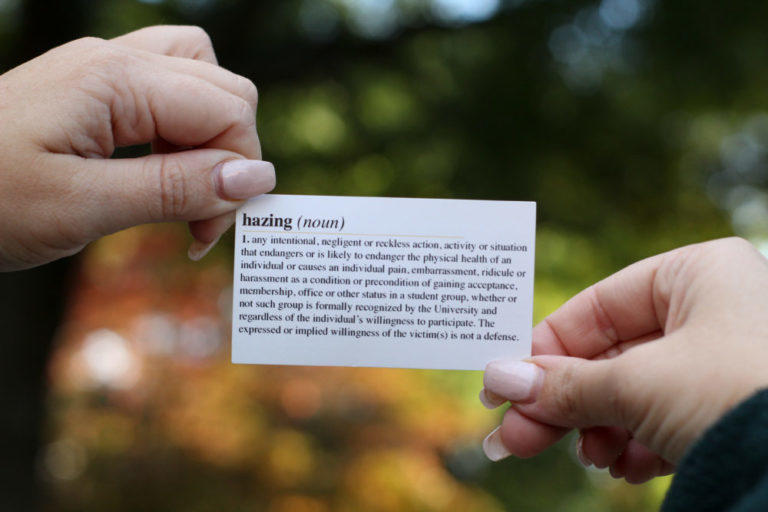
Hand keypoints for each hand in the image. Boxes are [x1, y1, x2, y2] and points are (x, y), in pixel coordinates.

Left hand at [0, 25, 274, 270]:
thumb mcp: (84, 206)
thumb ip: (175, 187)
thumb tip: (257, 178)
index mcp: (117, 78)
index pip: (228, 109)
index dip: (237, 173)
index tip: (206, 233)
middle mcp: (118, 59)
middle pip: (225, 89)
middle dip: (230, 157)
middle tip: (199, 221)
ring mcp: (105, 68)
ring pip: (202, 79)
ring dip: (211, 138)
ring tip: (186, 190)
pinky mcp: (96, 88)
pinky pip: (169, 91)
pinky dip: (183, 133)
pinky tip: (161, 171)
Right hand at [479, 237, 767, 483]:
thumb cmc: (735, 395)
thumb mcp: (635, 385)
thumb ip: (563, 383)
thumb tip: (498, 379)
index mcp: (697, 273)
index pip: (596, 306)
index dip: (544, 349)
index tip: (505, 384)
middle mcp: (714, 308)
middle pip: (611, 354)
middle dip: (562, 401)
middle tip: (514, 435)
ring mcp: (726, 357)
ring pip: (635, 390)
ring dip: (600, 427)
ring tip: (589, 457)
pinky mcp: (734, 404)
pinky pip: (666, 416)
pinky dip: (636, 443)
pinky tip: (624, 466)